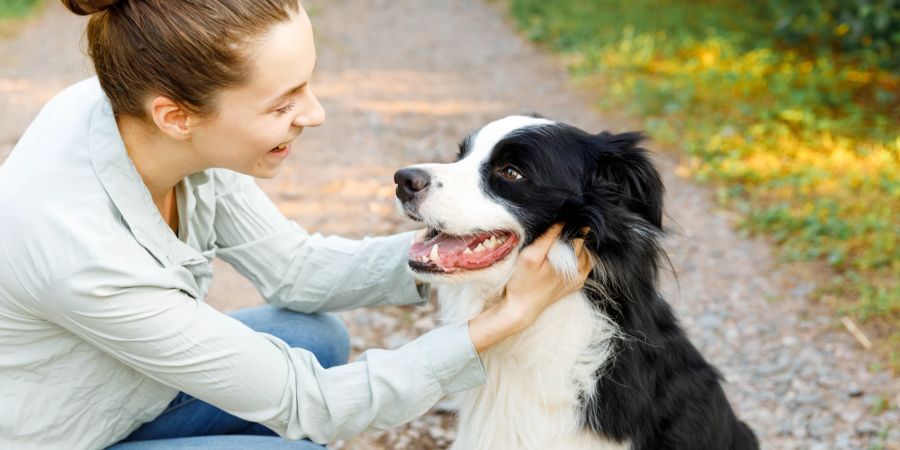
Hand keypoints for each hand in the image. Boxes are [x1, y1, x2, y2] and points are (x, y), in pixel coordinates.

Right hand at [468, 224, 590, 352]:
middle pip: (583, 244)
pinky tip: (564, 252)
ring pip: (585, 254)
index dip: (572, 223)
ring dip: (576, 244)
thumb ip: (548, 238)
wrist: (521, 309)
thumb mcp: (531, 257)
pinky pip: (583, 265)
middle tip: (561, 224)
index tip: (565, 215)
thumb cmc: (523, 284)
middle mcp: (580, 272)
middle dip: (574, 233)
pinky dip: (577, 255)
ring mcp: (578, 279)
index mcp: (572, 263)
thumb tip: (563, 220)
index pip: (580, 234)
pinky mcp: (574, 284)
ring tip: (561, 238)